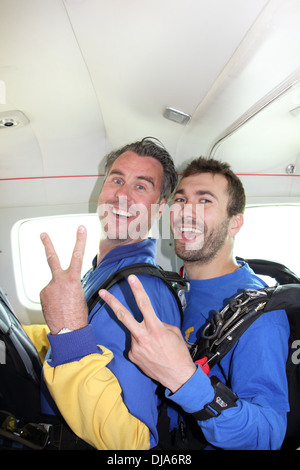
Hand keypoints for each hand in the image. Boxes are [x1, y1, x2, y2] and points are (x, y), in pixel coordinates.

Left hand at [40, 225, 88, 334]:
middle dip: (47, 244)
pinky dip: (53, 298)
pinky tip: (57, 306)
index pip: (77, 255)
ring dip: (57, 291)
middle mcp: (58, 280)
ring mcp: (48, 287)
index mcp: (72, 279)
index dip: (80, 240)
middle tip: (43, 234)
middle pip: (52, 258)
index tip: (80, 229)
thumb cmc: (78, 316)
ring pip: (52, 284)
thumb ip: (71, 284)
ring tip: (63, 304)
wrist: (68, 331)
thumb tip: (64, 285)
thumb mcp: (81, 295)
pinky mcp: (42, 294)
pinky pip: (48, 292)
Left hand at [99, 275, 196, 392]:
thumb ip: (159, 323)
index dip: (137, 289)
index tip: (131, 278)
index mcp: (155, 328)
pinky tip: (151, 353)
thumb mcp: (173, 332)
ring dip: (140, 333)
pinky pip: (135, 345)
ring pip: (134, 332)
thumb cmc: (178, 353)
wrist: (178, 377)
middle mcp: (143, 337)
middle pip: (123, 316)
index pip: (144, 304)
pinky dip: (142, 345)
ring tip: (155, 345)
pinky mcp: (132, 356)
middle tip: (102, 292)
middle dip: (112, 302)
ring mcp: (136, 347)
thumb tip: (150, 321)